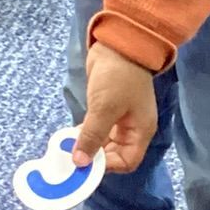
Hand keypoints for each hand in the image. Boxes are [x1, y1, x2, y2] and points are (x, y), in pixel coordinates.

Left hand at [73, 43, 157, 173]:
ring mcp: (120, 118)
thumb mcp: (104, 109)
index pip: (127, 162)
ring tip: (69, 148)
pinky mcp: (107, 109)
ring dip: (88, 146)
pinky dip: (86, 134)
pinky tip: (72, 134)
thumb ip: (92, 137)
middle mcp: (132, 128)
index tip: (85, 164)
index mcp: (140, 130)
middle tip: (72, 159)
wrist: (118, 42)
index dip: (108, 166)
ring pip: (104, 143)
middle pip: (114, 155)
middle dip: (95, 158)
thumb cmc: (118, 77)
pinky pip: (97, 129)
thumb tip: (80, 163)